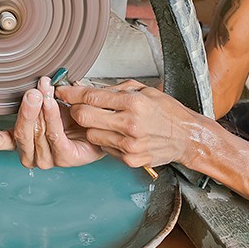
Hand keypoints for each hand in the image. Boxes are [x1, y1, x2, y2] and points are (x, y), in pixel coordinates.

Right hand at [0, 77, 105, 168]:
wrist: (99, 126)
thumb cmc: (72, 115)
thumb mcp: (50, 101)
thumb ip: (39, 95)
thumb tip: (37, 79)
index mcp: (22, 141)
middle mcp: (31, 154)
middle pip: (21, 133)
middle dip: (26, 110)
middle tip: (31, 92)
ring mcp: (48, 159)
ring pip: (39, 132)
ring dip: (43, 109)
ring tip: (45, 90)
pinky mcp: (65, 159)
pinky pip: (55, 136)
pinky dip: (52, 117)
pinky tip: (52, 103)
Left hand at [55, 80, 213, 169]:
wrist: (186, 137)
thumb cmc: (166, 112)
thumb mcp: (144, 90)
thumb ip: (116, 90)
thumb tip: (89, 88)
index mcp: (134, 103)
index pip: (91, 97)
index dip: (71, 93)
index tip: (62, 91)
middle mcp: (131, 124)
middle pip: (84, 117)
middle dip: (76, 110)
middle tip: (79, 107)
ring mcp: (129, 144)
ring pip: (91, 134)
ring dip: (91, 127)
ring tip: (104, 121)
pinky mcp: (130, 159)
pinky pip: (104, 147)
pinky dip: (105, 140)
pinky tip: (116, 134)